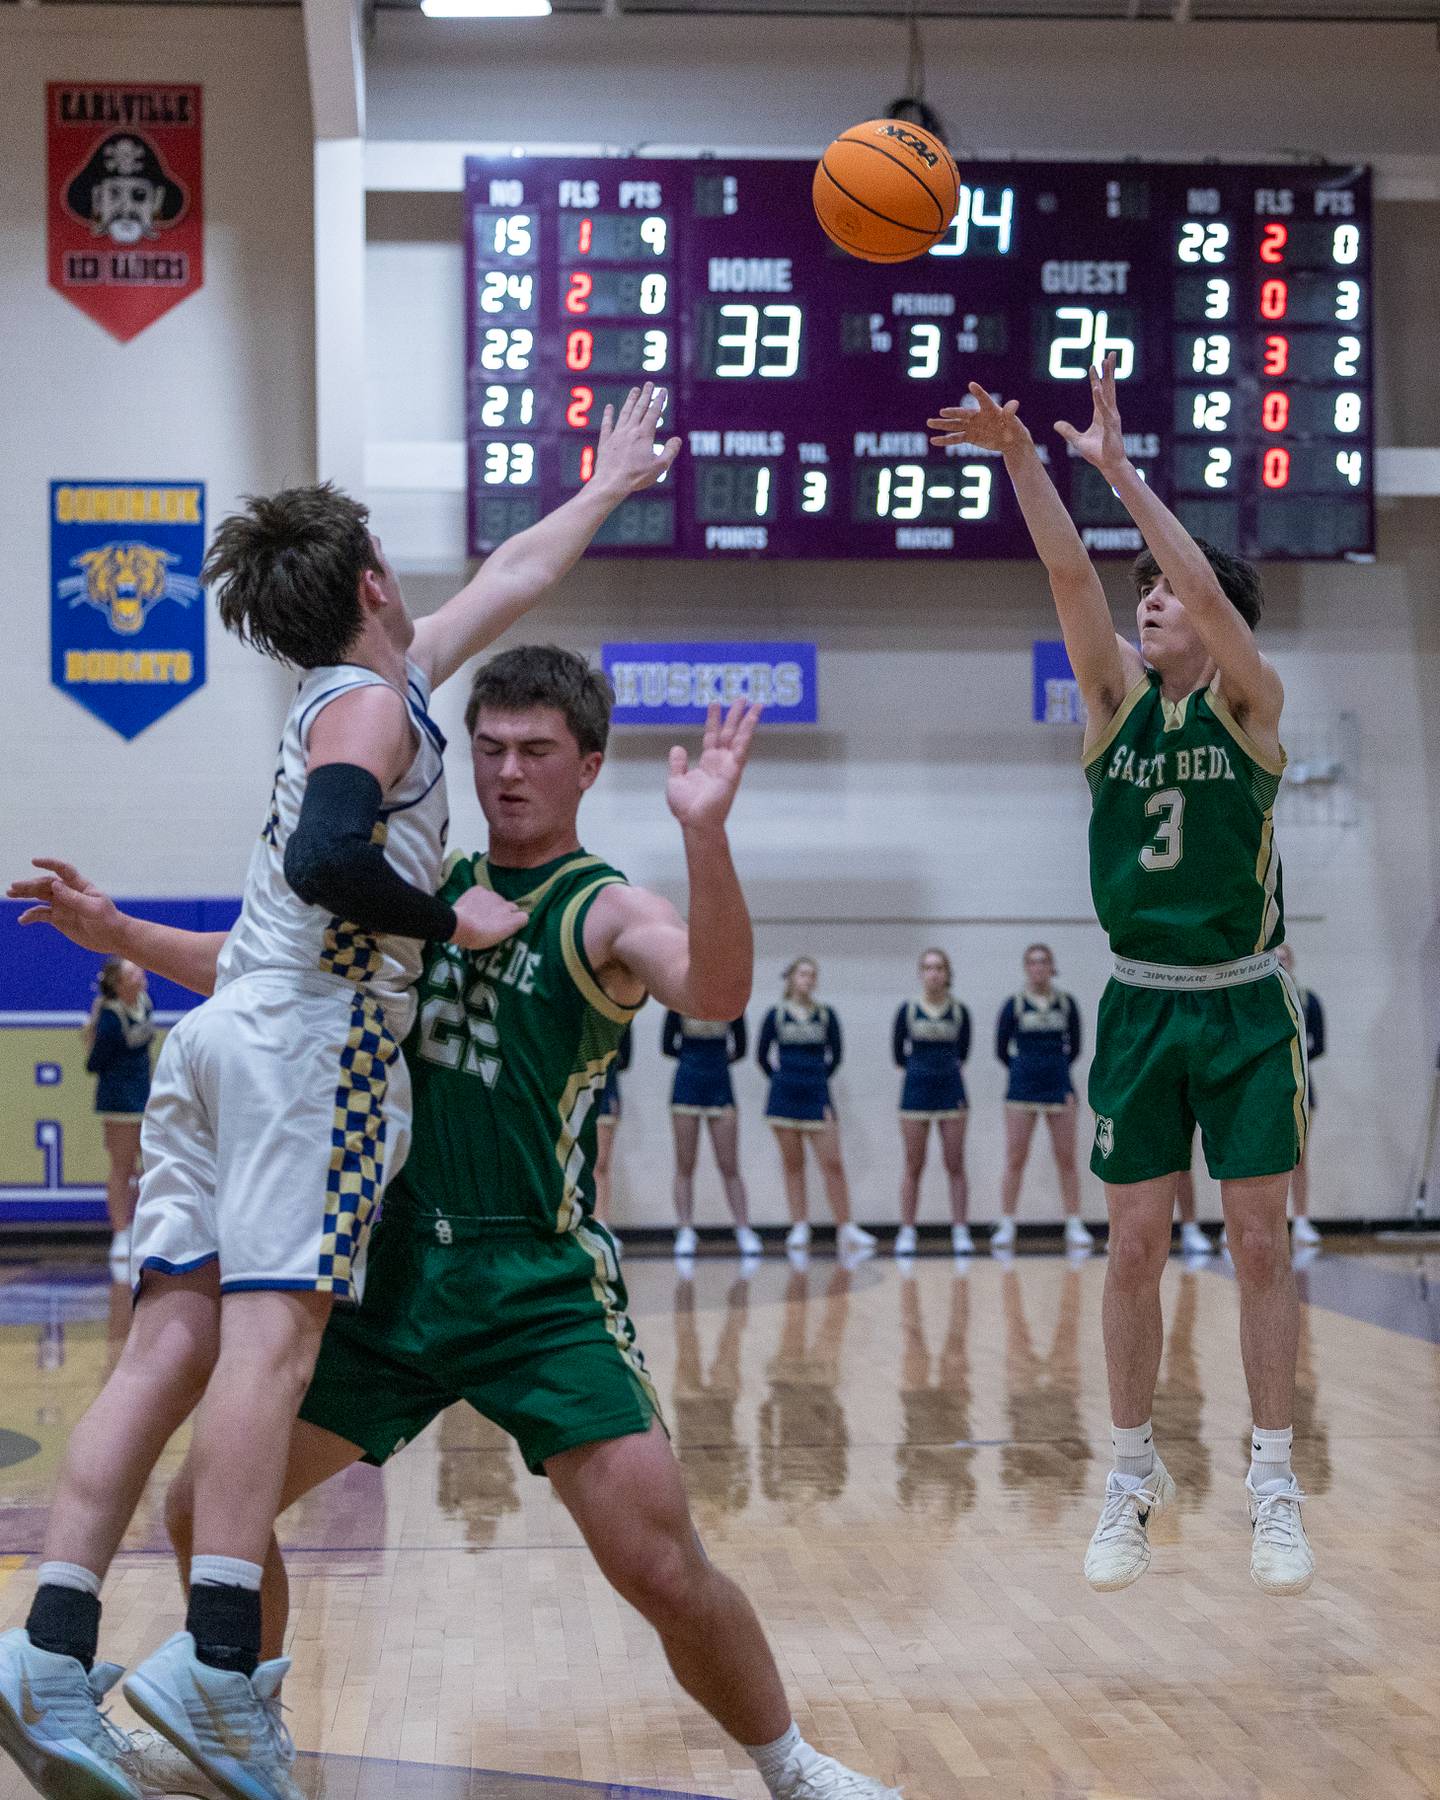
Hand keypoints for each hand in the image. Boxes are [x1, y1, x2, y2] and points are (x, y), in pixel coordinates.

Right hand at [7, 858, 125, 951]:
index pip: (63, 870)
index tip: (34, 861)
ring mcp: (63, 906)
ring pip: (40, 896)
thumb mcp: (93, 909)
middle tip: (13, 887)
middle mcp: (69, 893)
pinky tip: (22, 919)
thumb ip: (74, 898)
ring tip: (10, 893)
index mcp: (80, 886)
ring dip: (25, 894)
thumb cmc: (108, 920)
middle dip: (29, 884)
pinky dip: (31, 915)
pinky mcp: (59, 919)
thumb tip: (54, 884)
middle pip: (46, 884)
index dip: (49, 864)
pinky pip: (41, 914)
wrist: (113, 938)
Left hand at [449, 885, 527, 951]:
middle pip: (510, 906)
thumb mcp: (496, 940)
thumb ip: (506, 929)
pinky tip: (471, 905)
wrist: (459, 925)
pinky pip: (482, 893)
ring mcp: (492, 895)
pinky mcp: (479, 889)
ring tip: (478, 913)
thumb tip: (508, 923)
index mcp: (512, 920)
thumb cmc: (478, 938)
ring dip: (490, 904)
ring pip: (495, 899)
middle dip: (504, 911)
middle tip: (491, 920)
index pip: (523, 917)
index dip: (516, 921)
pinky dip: (478, 898)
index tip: (507, 926)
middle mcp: (506, 905)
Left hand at [591, 384, 681, 495]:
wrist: (611, 483)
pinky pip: (607, 424)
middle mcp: (630, 430)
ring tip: (634, 390)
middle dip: (645, 395)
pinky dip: (608, 415)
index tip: (662, 391)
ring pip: (624, 413)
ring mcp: (616, 435)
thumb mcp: (659, 467)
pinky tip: (609, 407)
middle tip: (649, 384)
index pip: (653, 413)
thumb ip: (670, 451)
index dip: (659, 401)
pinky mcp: (606, 442)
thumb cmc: (636, 477)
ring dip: (630, 400)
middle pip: (639, 408)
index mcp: (644, 435)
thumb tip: (677, 439)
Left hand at [667, 700, 761, 833]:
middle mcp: (721, 762)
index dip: (713, 719)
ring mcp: (729, 766)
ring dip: (747, 720)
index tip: (714, 703)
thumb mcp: (676, 781)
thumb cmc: (687, 808)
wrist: (695, 822)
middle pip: (729, 732)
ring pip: (740, 737)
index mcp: (708, 763)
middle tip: (742, 697)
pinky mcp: (734, 771)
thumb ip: (678, 764)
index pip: (712, 736)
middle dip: (735, 715)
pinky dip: (747, 734)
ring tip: (755, 704)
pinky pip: (741, 748)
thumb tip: (678, 748)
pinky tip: (752, 720)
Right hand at [928, 385, 1031, 453]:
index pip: (983, 399)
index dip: (978, 392)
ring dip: (942, 425)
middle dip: (952, 413)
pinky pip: (955, 438)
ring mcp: (972, 426)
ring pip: (954, 425)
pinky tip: (934, 440)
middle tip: (942, 411)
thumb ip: (1010, 413)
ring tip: (929, 423)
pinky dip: (945, 440)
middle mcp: (977, 416)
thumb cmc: (1013, 427)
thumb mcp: (1013, 421)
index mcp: (990, 409)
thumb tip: (1015, 403)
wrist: (1009, 439)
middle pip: (962, 414)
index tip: (972, 385)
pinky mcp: (969, 437)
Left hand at [1054, 353, 1126, 474]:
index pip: (1099, 392)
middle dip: (1109, 370)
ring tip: (1104, 363)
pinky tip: (1096, 388)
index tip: (1094, 365)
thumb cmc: (1098, 453)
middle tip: (1109, 354)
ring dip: (1106, 378)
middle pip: (1109, 387)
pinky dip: (1100, 399)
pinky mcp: (1111, 426)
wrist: (1109, 465)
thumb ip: (1068, 431)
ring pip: (1108, 393)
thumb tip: (1056, 424)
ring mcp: (1112, 418)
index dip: (1097, 378)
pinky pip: (1104, 409)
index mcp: (1102, 414)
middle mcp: (1109, 412)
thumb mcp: (1077, 441)